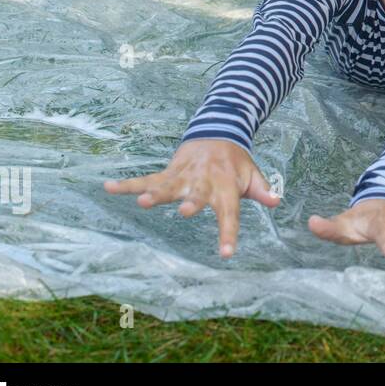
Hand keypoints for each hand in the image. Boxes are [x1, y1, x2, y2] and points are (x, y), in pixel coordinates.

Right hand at [103, 138, 279, 258]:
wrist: (218, 132)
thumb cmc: (235, 163)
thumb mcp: (252, 175)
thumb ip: (262, 189)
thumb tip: (277, 201)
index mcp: (226, 188)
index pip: (230, 214)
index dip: (228, 233)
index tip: (225, 253)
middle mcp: (203, 182)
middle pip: (196, 196)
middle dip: (191, 203)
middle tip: (184, 211)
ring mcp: (184, 176)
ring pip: (169, 186)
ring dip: (155, 192)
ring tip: (141, 201)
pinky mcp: (169, 171)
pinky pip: (146, 178)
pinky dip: (127, 183)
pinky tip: (108, 186)